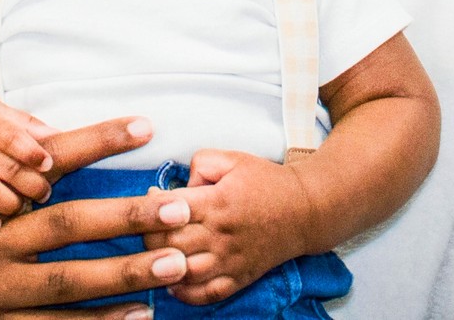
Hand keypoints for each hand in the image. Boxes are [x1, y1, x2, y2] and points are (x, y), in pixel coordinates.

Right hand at [0, 117, 195, 319]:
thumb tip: (50, 143)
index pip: (53, 161)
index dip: (99, 140)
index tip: (147, 126)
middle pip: (72, 225)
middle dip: (128, 215)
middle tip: (180, 208)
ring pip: (72, 284)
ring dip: (127, 274)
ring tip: (175, 263)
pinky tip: (138, 315)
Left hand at [142, 149, 314, 306]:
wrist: (304, 210)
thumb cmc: (266, 182)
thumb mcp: (233, 159)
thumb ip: (200, 164)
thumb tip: (178, 185)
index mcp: (217, 203)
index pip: (168, 211)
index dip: (150, 205)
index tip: (151, 197)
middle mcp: (221, 236)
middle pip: (169, 244)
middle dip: (149, 235)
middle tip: (148, 224)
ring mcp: (230, 261)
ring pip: (182, 273)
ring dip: (162, 265)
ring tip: (156, 252)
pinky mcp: (239, 278)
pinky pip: (206, 295)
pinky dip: (184, 293)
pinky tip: (172, 281)